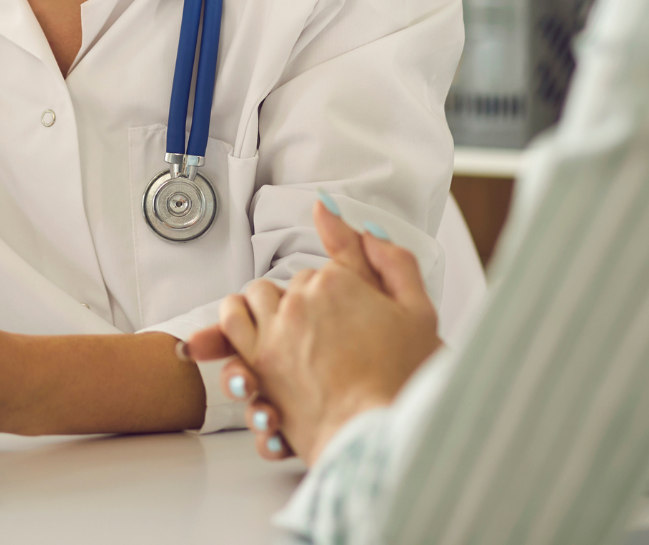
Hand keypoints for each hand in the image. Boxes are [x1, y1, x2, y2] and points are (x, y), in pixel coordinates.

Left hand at [190, 201, 442, 461]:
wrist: (381, 436)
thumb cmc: (403, 379)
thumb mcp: (417, 310)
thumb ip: (388, 258)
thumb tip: (341, 213)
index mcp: (339, 282)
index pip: (327, 269)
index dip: (340, 290)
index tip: (347, 311)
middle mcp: (300, 301)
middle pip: (289, 284)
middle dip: (303, 301)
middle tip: (326, 331)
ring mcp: (275, 332)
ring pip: (252, 298)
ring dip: (263, 308)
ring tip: (283, 329)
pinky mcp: (258, 364)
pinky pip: (231, 328)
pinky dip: (235, 328)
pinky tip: (254, 339)